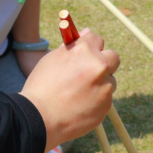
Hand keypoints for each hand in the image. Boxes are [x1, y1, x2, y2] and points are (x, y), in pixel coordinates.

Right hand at [19, 26, 118, 147]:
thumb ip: (73, 47)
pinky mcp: (106, 106)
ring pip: (110, 80)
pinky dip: (96, 100)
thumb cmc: (41, 86)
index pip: (96, 39)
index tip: (84, 53)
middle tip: (89, 71)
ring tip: (78, 93)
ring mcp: (105, 87)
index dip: (89, 46)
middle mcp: (99, 66)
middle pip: (113, 57)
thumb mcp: (52, 59)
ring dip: (100, 83)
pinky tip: (78, 106)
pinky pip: (106, 98)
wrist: (39, 118)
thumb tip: (87, 34)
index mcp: (84, 51)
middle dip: (103, 61)